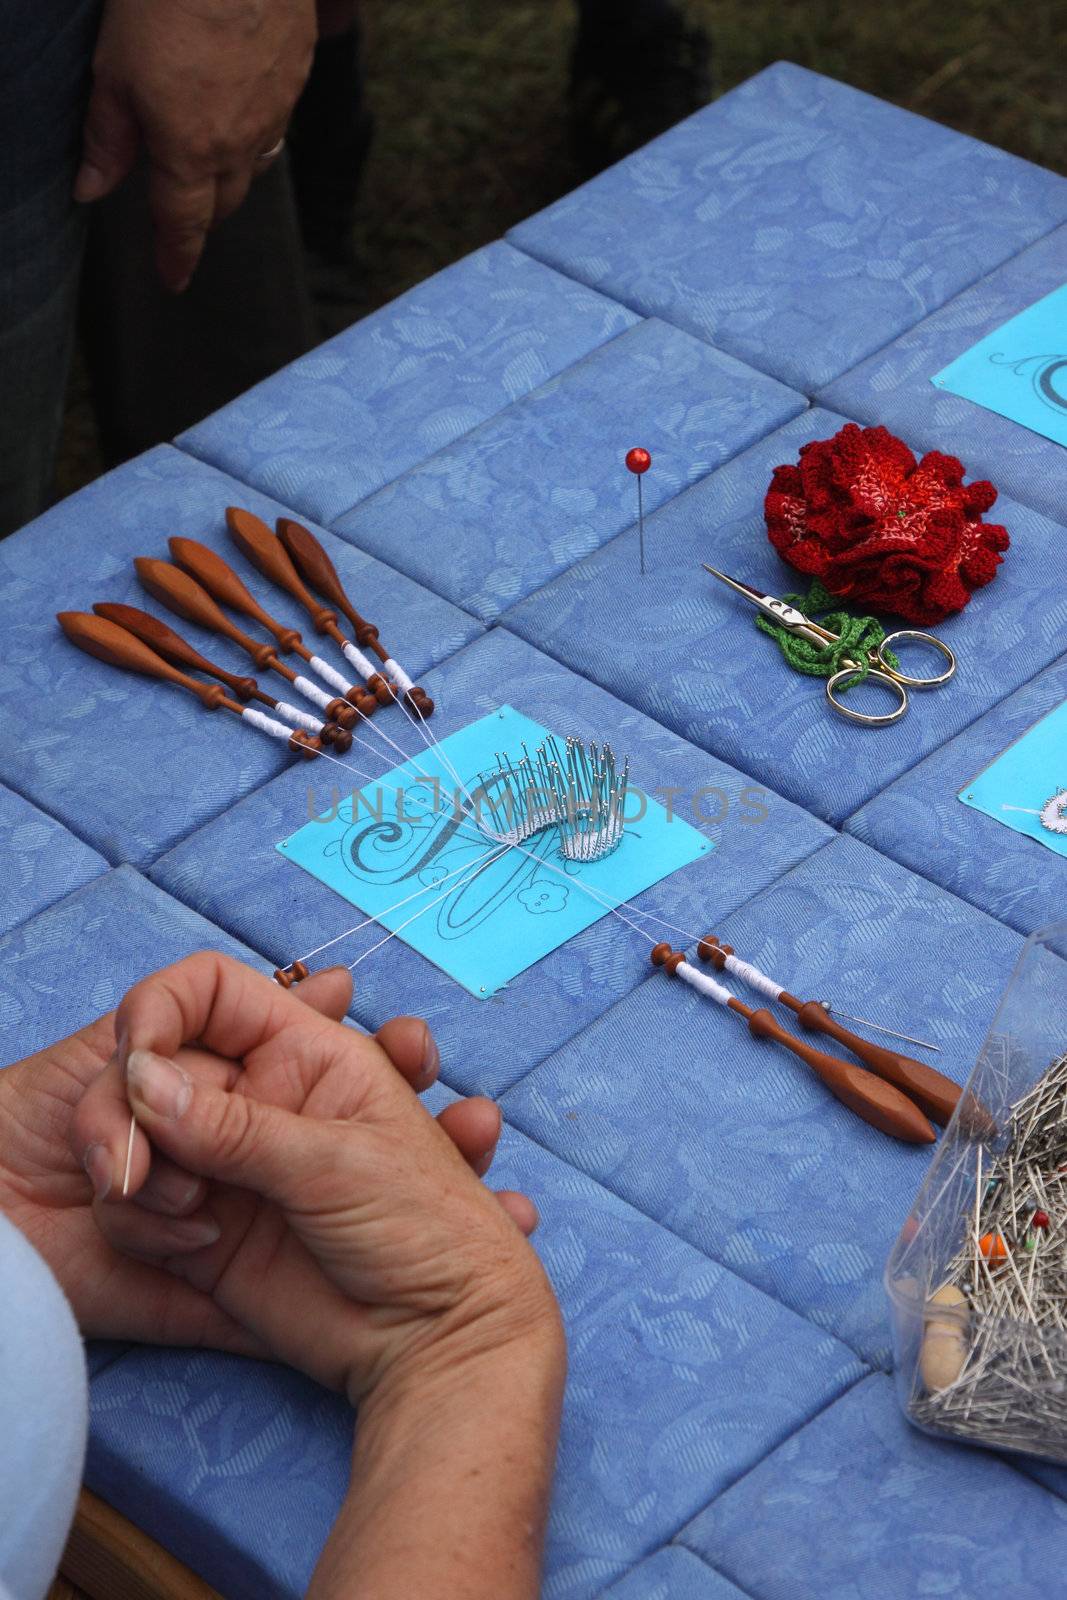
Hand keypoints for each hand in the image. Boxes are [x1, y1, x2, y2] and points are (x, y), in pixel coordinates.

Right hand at [70, 954, 554, 1401]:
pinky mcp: (198, 1227)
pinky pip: (134, 1206)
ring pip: (133, 1134)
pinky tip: (200, 1246)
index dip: (164, 1008)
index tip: (138, 1050)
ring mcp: (222, 1161)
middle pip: (155, 1065)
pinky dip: (140, 1221)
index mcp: (303, 1053)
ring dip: (136, 1167)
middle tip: (139, 1157)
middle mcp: (254, 1097)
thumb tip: (140, 1080)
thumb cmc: (420, 1227)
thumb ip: (232, 1123)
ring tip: (192, 1213)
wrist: (431, 1339)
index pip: (210, 992)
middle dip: (133, 1104)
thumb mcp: (332, 1161)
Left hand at [74, 0, 316, 289]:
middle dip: (202, 217)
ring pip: (255, 167)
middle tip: (182, 218)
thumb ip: (106, 136)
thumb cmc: (166, 1)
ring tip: (212, 170)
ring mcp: (275, 111)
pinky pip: (277, 124)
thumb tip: (91, 189)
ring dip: (232, 178)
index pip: (184, 225)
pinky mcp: (297, 77)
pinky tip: (243, 114)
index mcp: (190, 151)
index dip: (177, 257)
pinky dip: (256, 134)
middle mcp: (239, 144)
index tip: (173, 281)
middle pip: (224, 203)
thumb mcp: (114, 69)